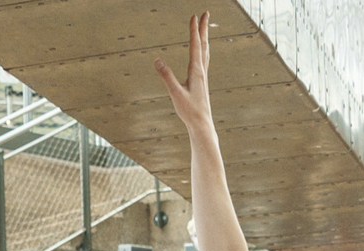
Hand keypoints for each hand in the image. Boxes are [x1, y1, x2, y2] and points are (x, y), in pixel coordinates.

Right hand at [155, 14, 212, 131]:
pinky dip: (203, 51)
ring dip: (204, 38)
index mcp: (196, 71)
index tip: (195, 16)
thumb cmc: (189, 111)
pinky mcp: (201, 83)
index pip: (195, 46)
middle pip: (203, 45)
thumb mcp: (175, 94)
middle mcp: (202, 71)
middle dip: (203, 28)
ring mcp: (203, 77)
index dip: (194, 30)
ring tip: (205, 29)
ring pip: (205, 52)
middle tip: (206, 13)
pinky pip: (204, 61)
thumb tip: (157, 61)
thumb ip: (166, 77)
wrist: (202, 124)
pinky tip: (202, 53)